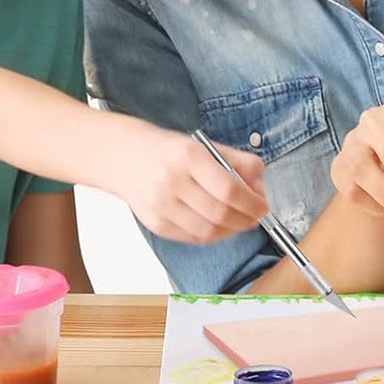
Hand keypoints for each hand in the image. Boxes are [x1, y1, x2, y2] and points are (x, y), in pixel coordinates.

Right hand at [113, 125, 267, 243]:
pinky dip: (212, 235)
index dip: (252, 203)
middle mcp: (171, 181)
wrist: (121, 156)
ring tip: (237, 221)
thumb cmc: (166, 149)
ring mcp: (160, 205)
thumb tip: (260, 188)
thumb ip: (237, 162)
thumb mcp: (203, 145)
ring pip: (208, 231)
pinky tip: (217, 226)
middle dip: (245, 220)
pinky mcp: (155, 223)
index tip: (262, 206)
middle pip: (220, 213)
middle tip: (254, 217)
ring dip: (230, 231)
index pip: (228, 189)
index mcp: (187, 156)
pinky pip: (192, 238)